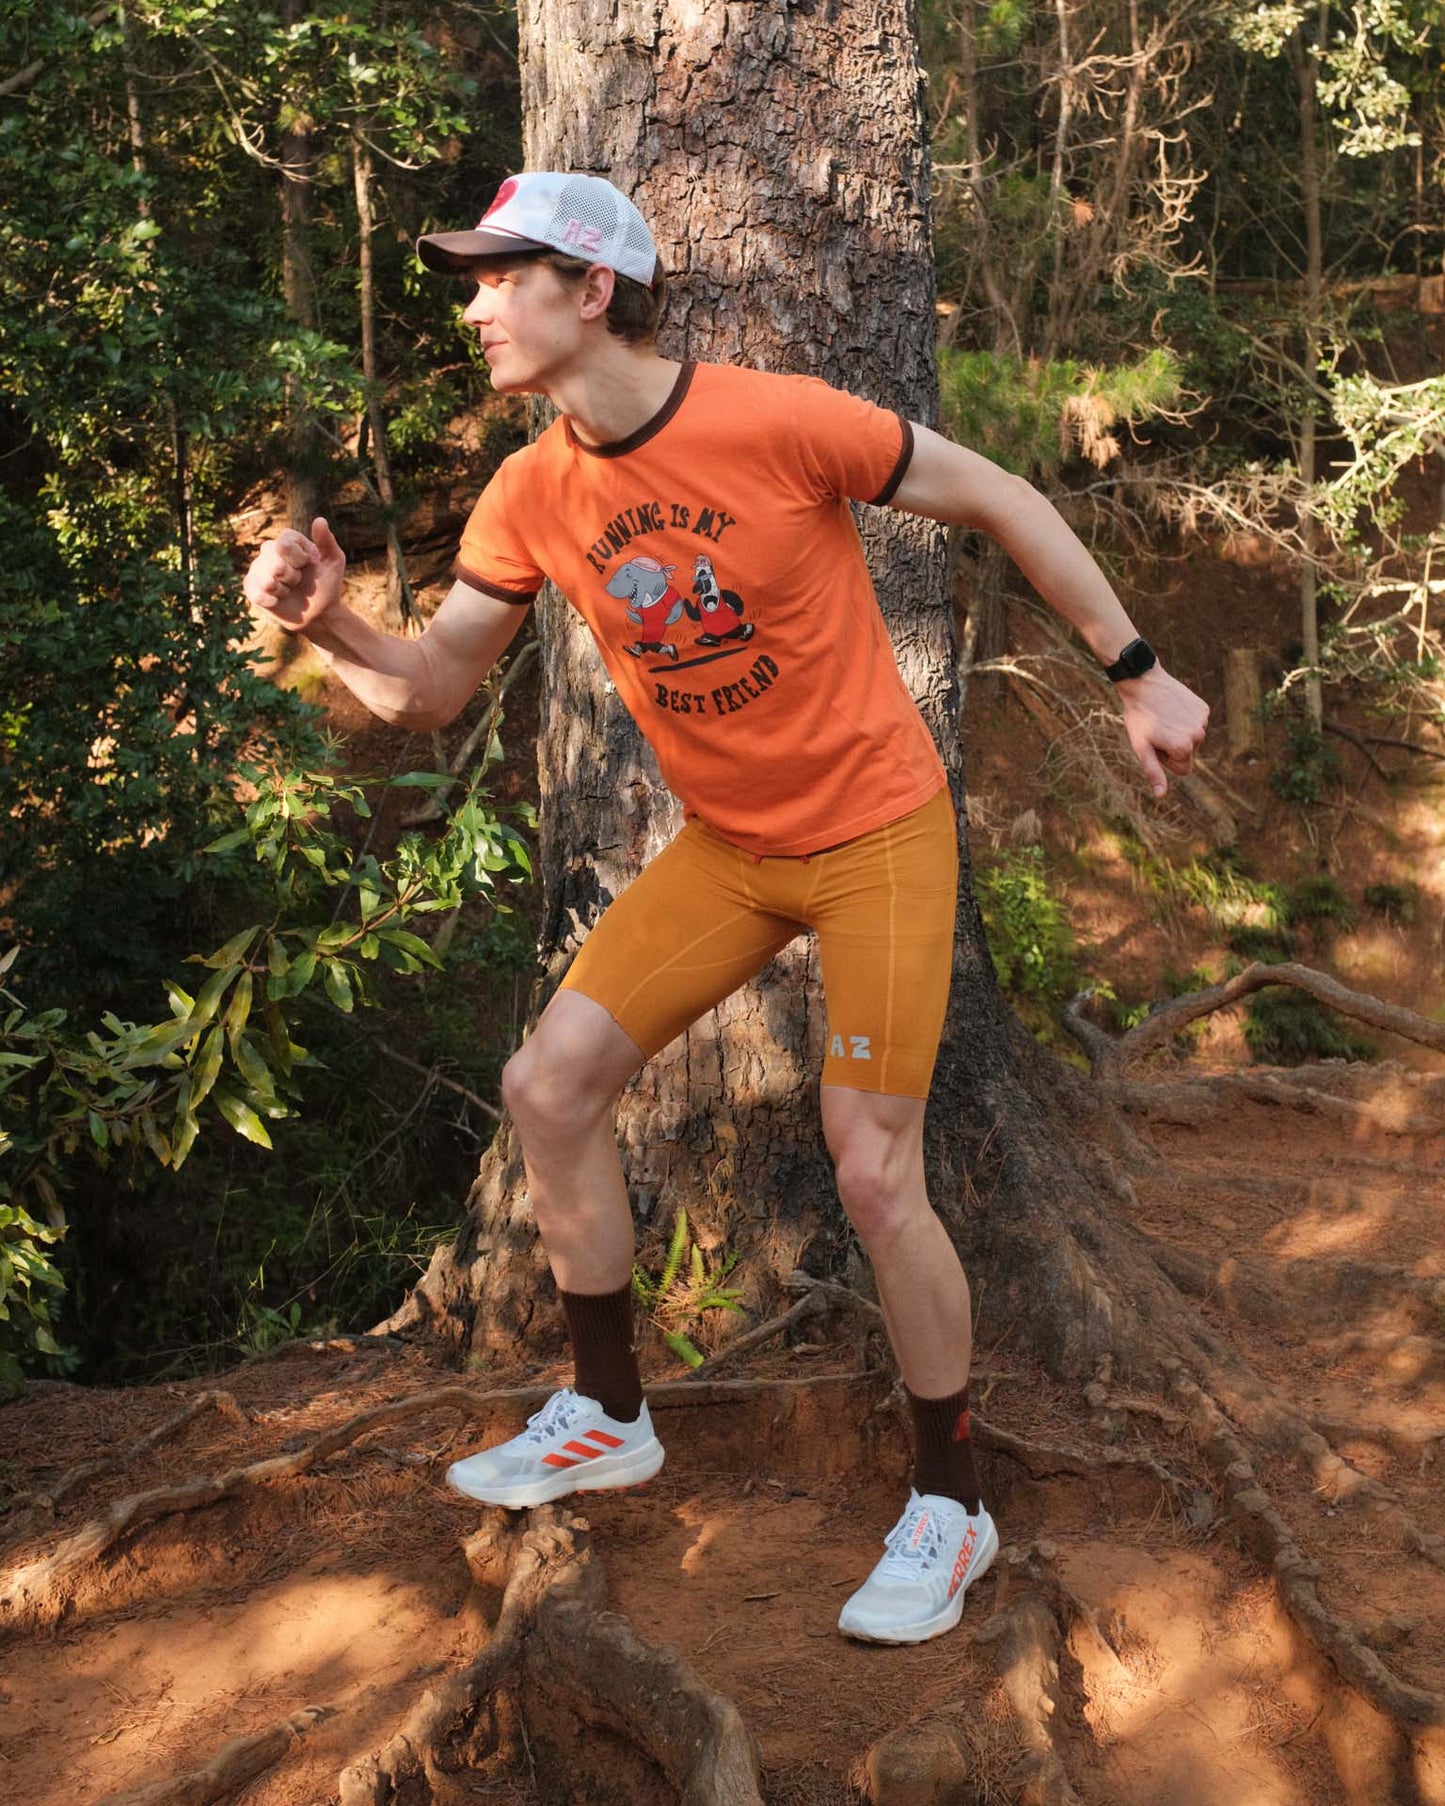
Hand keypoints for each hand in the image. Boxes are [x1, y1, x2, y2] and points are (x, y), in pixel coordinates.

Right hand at [242, 517, 345, 632]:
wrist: (318, 611)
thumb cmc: (326, 583)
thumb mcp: (333, 561)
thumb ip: (326, 541)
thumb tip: (320, 520)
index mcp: (288, 540)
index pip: (284, 543)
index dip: (298, 559)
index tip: (308, 564)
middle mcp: (269, 550)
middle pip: (274, 564)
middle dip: (292, 578)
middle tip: (298, 580)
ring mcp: (258, 567)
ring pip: (266, 581)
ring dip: (283, 590)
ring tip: (289, 589)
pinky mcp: (251, 586)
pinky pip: (257, 594)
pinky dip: (272, 601)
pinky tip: (278, 600)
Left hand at [1116, 665, 1209, 797]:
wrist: (1143, 683)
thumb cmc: (1139, 718)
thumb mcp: (1142, 748)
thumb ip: (1154, 772)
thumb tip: (1161, 795)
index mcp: (1185, 748)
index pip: (1182, 770)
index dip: (1166, 760)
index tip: (1155, 744)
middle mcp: (1199, 735)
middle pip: (1188, 754)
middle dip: (1173, 747)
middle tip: (1157, 729)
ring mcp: (1203, 720)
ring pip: (1192, 738)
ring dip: (1178, 732)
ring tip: (1163, 718)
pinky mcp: (1203, 708)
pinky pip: (1195, 723)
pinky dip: (1184, 718)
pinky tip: (1171, 708)